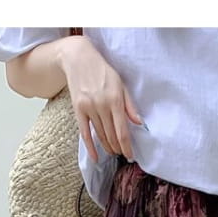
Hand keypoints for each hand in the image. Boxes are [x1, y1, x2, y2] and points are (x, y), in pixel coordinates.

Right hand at [60, 37, 142, 163]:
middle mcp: (102, 106)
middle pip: (111, 136)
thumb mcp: (121, 84)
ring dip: (108, 147)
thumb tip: (139, 123)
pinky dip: (90, 147)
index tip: (131, 155)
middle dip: (118, 148)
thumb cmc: (103, 71)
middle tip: (123, 154)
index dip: (127, 146)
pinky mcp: (78, 110)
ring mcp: (88, 109)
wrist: (79, 59)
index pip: (122, 131)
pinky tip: (95, 157)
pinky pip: (84, 133)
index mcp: (115, 100)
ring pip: (100, 135)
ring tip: (113, 153)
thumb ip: (130, 105)